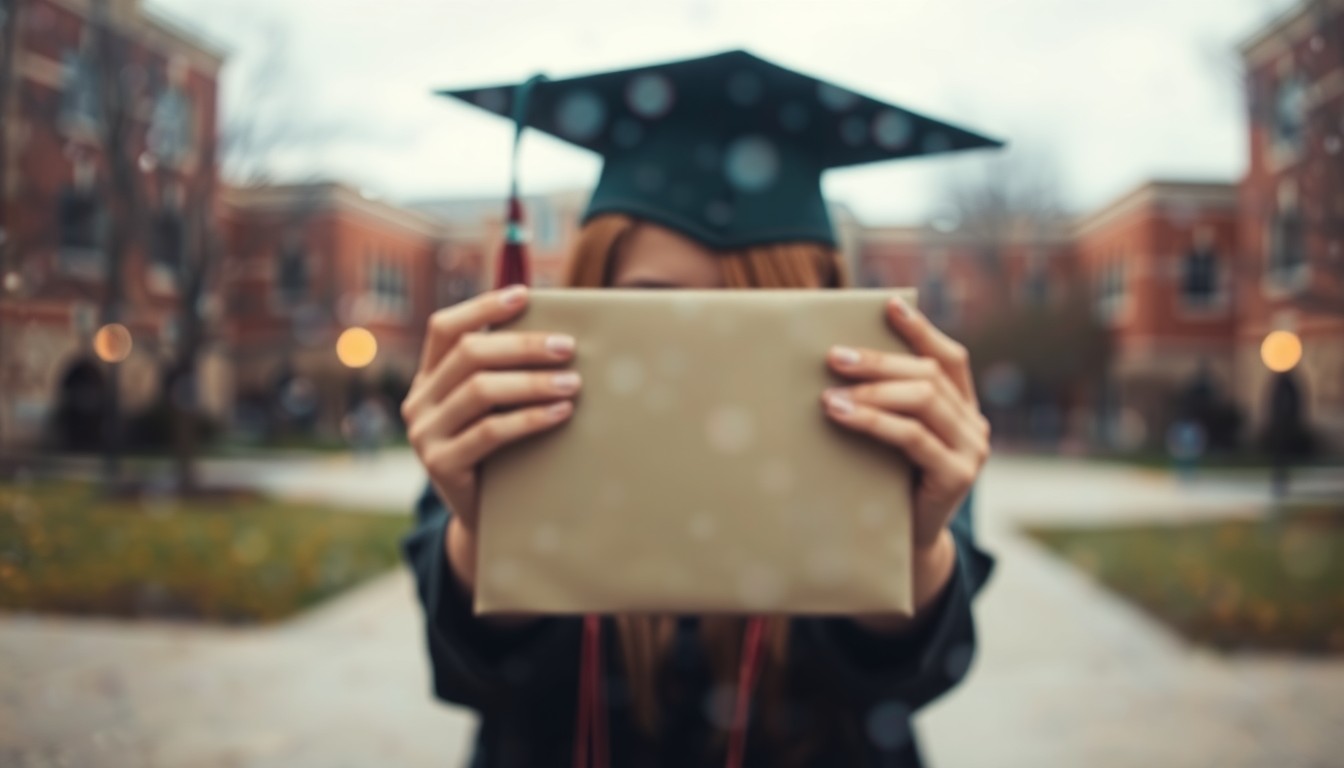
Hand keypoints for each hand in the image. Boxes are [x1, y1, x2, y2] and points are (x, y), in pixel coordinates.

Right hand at [402, 285, 580, 588]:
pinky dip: (530, 418)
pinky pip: (489, 433)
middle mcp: (418, 401)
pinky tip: (561, 413)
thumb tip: (558, 330)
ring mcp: (424, 434)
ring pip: (480, 390)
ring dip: (532, 382)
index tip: (526, 295)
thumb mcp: (493, 408)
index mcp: (428, 377)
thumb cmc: (500, 452)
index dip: (483, 308)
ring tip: (573, 382)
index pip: (445, 328)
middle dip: (523, 345)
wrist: (484, 518)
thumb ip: (505, 372)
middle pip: (469, 354)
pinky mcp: (440, 465)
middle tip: (568, 347)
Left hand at [821, 295, 989, 552]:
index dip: (921, 330)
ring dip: (872, 391)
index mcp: (964, 409)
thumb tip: (839, 360)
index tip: (889, 306)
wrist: (901, 547)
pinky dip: (875, 421)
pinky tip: (842, 415)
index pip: (950, 358)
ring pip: (922, 401)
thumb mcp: (891, 440)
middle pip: (928, 375)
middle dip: (878, 361)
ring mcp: (972, 450)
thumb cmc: (887, 486)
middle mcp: (975, 425)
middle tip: (833, 357)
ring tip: (829, 393)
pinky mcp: (958, 476)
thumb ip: (887, 405)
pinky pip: (913, 438)